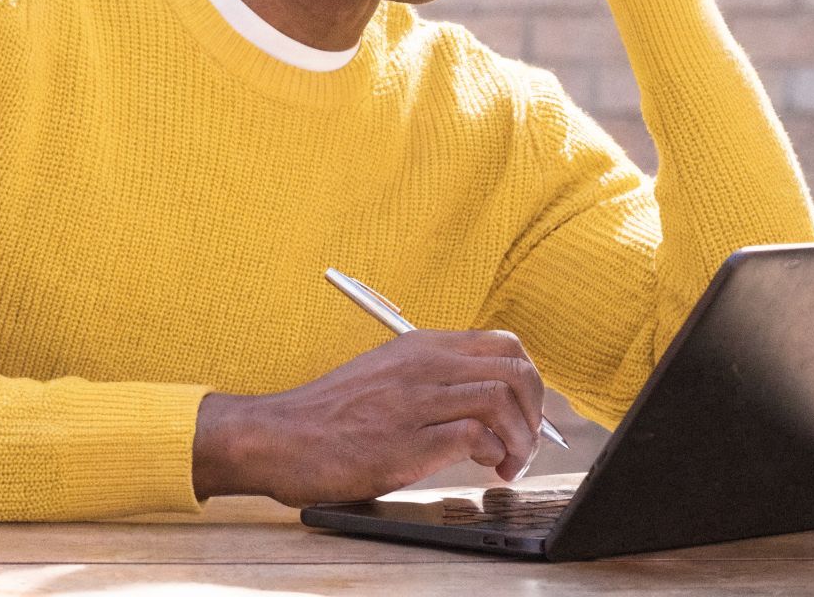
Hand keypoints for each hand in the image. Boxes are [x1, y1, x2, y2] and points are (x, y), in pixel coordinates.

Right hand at [190, 329, 549, 505]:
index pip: (504, 345)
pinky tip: (485, 469)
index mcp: (419, 346)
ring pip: (504, 398)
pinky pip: (478, 435)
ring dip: (522, 438)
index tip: (524, 414)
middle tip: (525, 444)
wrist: (278, 438)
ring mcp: (416, 400)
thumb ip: (430, 379)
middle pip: (515, 369)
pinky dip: (494, 454)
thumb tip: (483, 401)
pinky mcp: (409, 440)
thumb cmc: (328, 418)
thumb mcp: (384, 376)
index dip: (528, 381)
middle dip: (535, 411)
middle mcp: (423, 364)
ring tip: (509, 463)